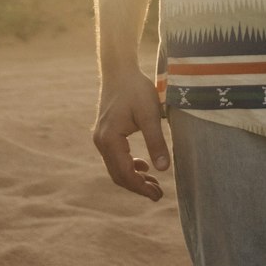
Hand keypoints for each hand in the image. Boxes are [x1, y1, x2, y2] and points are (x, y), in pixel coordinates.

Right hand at [93, 67, 170, 201]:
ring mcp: (101, 137)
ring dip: (134, 177)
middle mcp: (101, 141)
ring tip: (153, 183)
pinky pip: (115, 157)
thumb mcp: (150, 114)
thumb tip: (164, 170)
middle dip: (138, 186)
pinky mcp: (105, 133)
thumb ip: (156, 141)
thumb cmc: (136, 89)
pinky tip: (143, 165)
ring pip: (116, 167)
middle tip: (158, 194)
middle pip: (118, 175)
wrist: (119, 70)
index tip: (158, 195)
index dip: (141, 187)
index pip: (125, 173)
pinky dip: (128, 165)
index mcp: (110, 139)